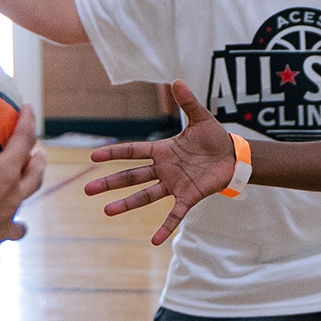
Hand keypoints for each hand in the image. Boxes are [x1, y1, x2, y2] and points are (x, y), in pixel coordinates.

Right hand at [0, 81, 44, 287]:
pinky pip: (1, 245)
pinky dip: (0, 244)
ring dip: (24, 202)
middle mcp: (12, 199)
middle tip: (39, 153)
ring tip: (21, 198)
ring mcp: (4, 224)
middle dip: (37, 162)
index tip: (29, 108)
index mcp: (5, 174)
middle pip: (34, 176)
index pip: (23, 141)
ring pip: (22, 213)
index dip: (26, 122)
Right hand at [84, 81, 237, 245]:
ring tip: (107, 211)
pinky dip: (165, 227)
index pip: (133, 152)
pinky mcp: (188, 197)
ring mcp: (174, 185)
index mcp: (163, 151)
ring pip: (145, 196)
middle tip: (87, 189)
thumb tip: (177, 80)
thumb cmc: (214, 138)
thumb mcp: (201, 118)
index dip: (114, 154)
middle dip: (109, 183)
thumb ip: (187, 102)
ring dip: (127, 204)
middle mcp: (164, 169)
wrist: (233, 157)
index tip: (93, 157)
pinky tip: (155, 241)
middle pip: (131, 176)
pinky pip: (174, 214)